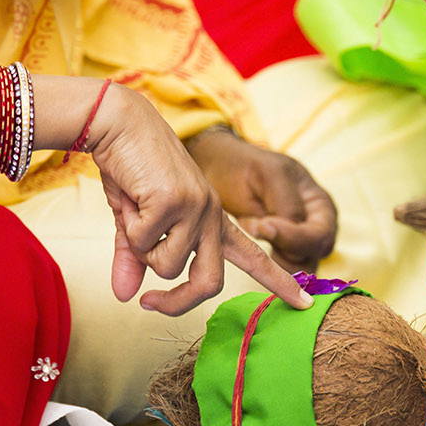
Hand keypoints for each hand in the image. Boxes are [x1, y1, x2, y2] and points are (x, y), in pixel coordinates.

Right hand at [86, 86, 311, 314]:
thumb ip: (134, 259)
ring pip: (168, 267)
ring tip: (135, 213)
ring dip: (141, 250)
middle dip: (177, 302)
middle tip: (149, 303)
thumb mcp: (134, 221)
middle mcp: (213, 215)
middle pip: (210, 284)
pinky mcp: (176, 201)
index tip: (304, 304)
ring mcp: (198, 207)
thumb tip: (124, 294)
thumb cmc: (129, 169)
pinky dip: (128, 228)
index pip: (255, 257)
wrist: (120, 122)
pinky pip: (144, 244)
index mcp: (212, 220)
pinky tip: (131, 196)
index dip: (279, 282)